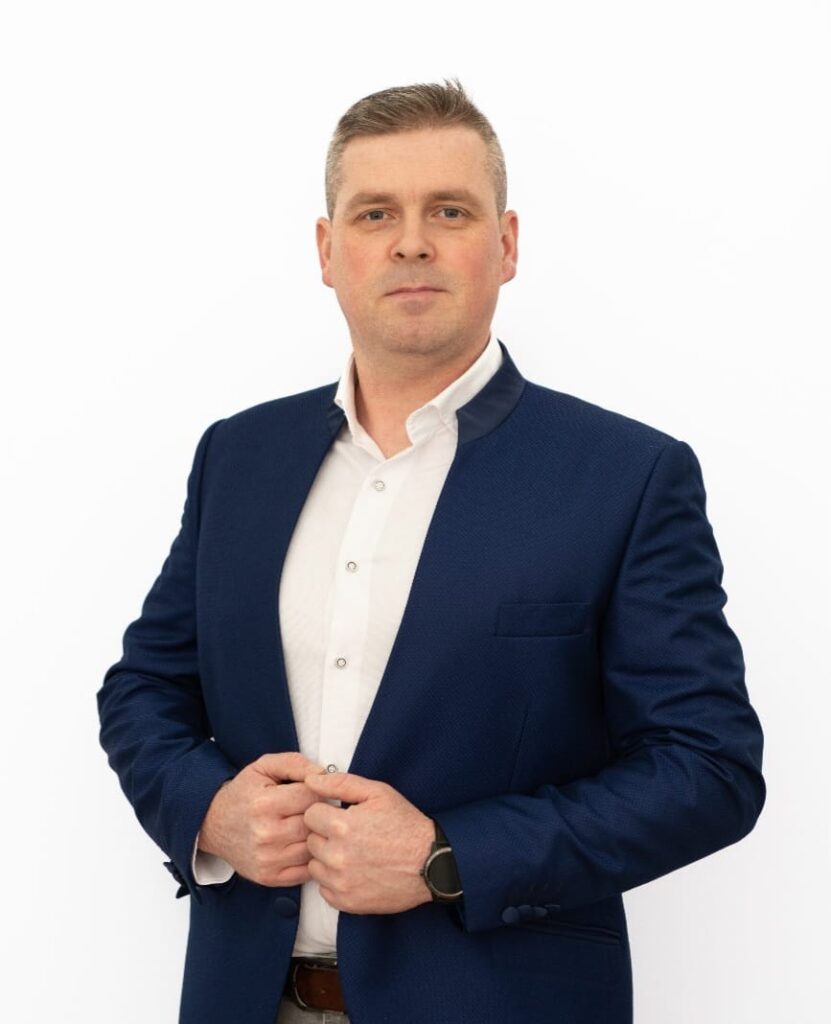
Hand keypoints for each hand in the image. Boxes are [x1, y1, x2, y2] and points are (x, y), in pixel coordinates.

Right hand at [197, 752, 326, 886]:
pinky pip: (307, 869)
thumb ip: (295, 764)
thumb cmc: (244, 793)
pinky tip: (302, 844)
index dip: (320, 790)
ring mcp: (268, 859)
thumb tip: (324, 774)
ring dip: (317, 836)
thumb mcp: (264, 767)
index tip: (316, 790)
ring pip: (315, 847)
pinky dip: (311, 857)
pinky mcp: (269, 877)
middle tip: (314, 808)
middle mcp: (266, 834)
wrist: (214, 825)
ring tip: (308, 825)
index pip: (313, 796)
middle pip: (316, 823)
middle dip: (321, 813)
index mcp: (265, 803)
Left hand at [302, 770, 434, 914]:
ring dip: (328, 859)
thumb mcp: (378, 793)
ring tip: (353, 853)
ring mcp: (340, 882)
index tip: (341, 816)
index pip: (310, 815)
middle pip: (310, 841)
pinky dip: (335, 880)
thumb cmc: (405, 824)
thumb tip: (309, 780)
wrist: (430, 863)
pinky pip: (324, 889)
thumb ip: (340, 783)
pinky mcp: (346, 902)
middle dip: (326, 835)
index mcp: (342, 826)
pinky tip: (355, 871)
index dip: (325, 813)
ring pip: (315, 866)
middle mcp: (337, 856)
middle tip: (351, 835)